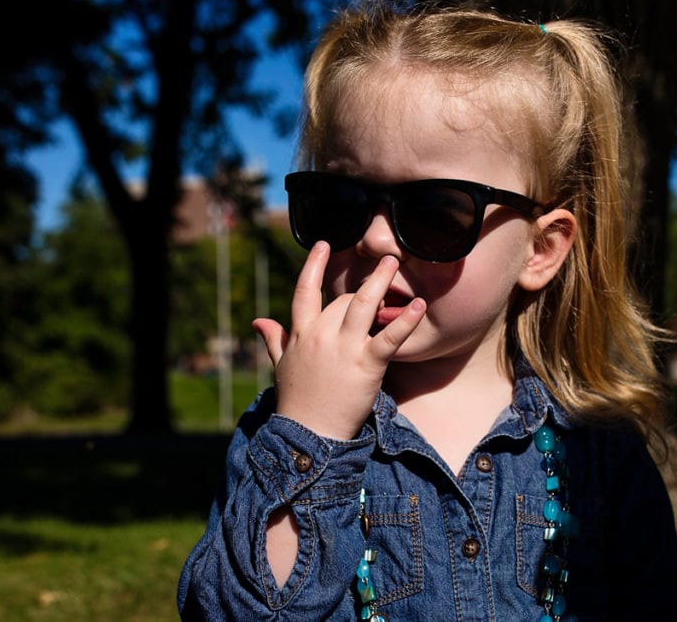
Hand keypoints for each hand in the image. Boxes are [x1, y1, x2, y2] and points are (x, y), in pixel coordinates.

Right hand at [253, 242, 426, 439]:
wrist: (309, 433)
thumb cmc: (296, 399)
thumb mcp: (281, 365)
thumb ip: (274, 339)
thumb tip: (258, 321)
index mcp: (301, 333)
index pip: (304, 291)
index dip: (313, 266)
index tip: (322, 244)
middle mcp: (321, 335)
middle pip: (343, 298)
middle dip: (362, 291)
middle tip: (380, 285)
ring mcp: (344, 348)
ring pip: (363, 304)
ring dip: (380, 281)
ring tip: (394, 262)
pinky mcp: (367, 365)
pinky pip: (389, 337)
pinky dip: (405, 321)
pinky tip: (418, 305)